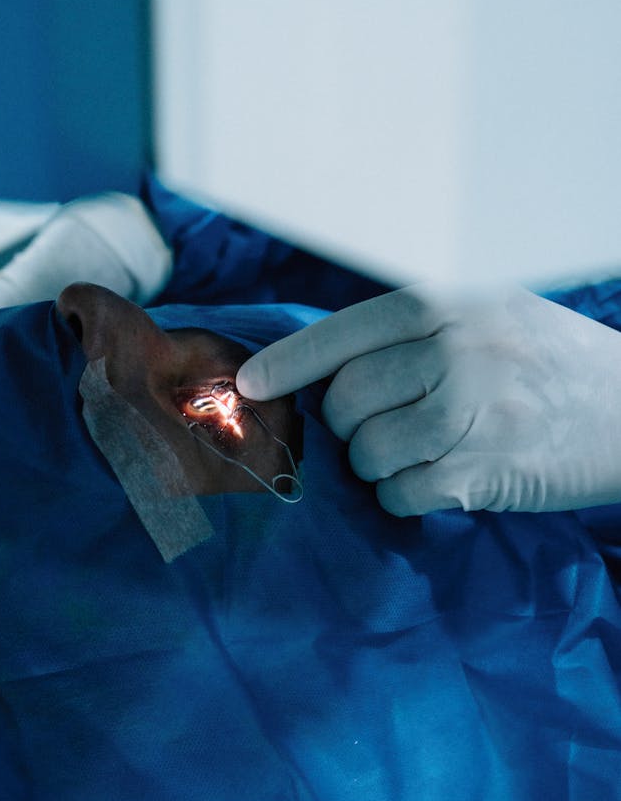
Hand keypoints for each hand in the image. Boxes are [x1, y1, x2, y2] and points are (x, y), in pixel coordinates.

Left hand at [236, 284, 620, 514]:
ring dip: (378, 465)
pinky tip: (437, 481)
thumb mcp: (491, 313)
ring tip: (419, 453)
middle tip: (377, 428)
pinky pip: (402, 494)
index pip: (346, 332)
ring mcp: (473, 411)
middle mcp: (458, 349)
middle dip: (348, 425)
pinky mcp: (484, 470)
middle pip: (349, 400)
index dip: (288, 361)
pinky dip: (405, 497)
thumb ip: (415, 329)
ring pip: (370, 453)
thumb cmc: (550, 363)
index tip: (249, 385)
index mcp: (451, 302)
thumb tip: (326, 367)